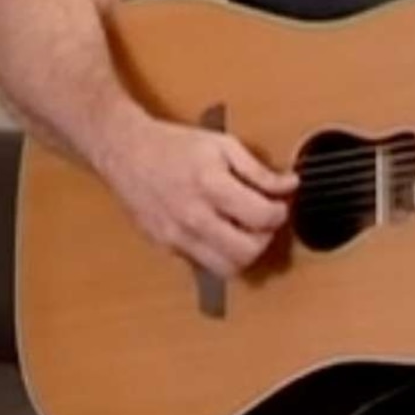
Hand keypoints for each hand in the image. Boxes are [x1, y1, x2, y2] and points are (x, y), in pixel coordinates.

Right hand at [95, 116, 298, 277]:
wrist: (126, 152)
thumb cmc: (172, 145)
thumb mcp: (222, 145)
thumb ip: (258, 170)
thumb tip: (288, 185)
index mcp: (209, 184)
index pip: (261, 218)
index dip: (279, 214)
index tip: (278, 206)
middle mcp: (192, 215)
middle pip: (247, 252)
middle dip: (264, 239)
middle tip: (263, 222)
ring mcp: (177, 236)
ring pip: (226, 269)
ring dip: (243, 254)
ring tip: (242, 231)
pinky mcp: (167, 247)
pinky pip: (204, 264)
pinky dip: (219, 254)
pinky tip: (219, 233)